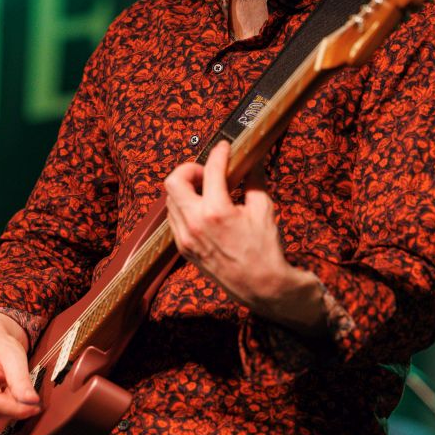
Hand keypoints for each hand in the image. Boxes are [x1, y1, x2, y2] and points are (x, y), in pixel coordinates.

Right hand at [0, 313, 40, 430]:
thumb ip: (21, 380)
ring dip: (7, 414)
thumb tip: (32, 401)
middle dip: (13, 410)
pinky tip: (1, 399)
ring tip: (9, 392)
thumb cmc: (0, 348)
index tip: (36, 406)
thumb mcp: (14, 356)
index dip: (18, 409)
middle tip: (21, 392)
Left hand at [164, 140, 325, 334]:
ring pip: (170, 199)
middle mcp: (195, 224)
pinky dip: (185, 206)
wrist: (260, 286)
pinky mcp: (183, 248)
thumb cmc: (264, 250)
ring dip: (186, 188)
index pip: (211, 170)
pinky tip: (203, 208)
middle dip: (190, 169)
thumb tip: (252, 160)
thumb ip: (254, 180)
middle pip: (174, 181)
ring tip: (207, 189)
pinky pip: (174, 218)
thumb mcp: (263, 209)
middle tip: (208, 172)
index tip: (225, 148)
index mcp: (216, 212)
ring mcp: (185, 237)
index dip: (219, 153)